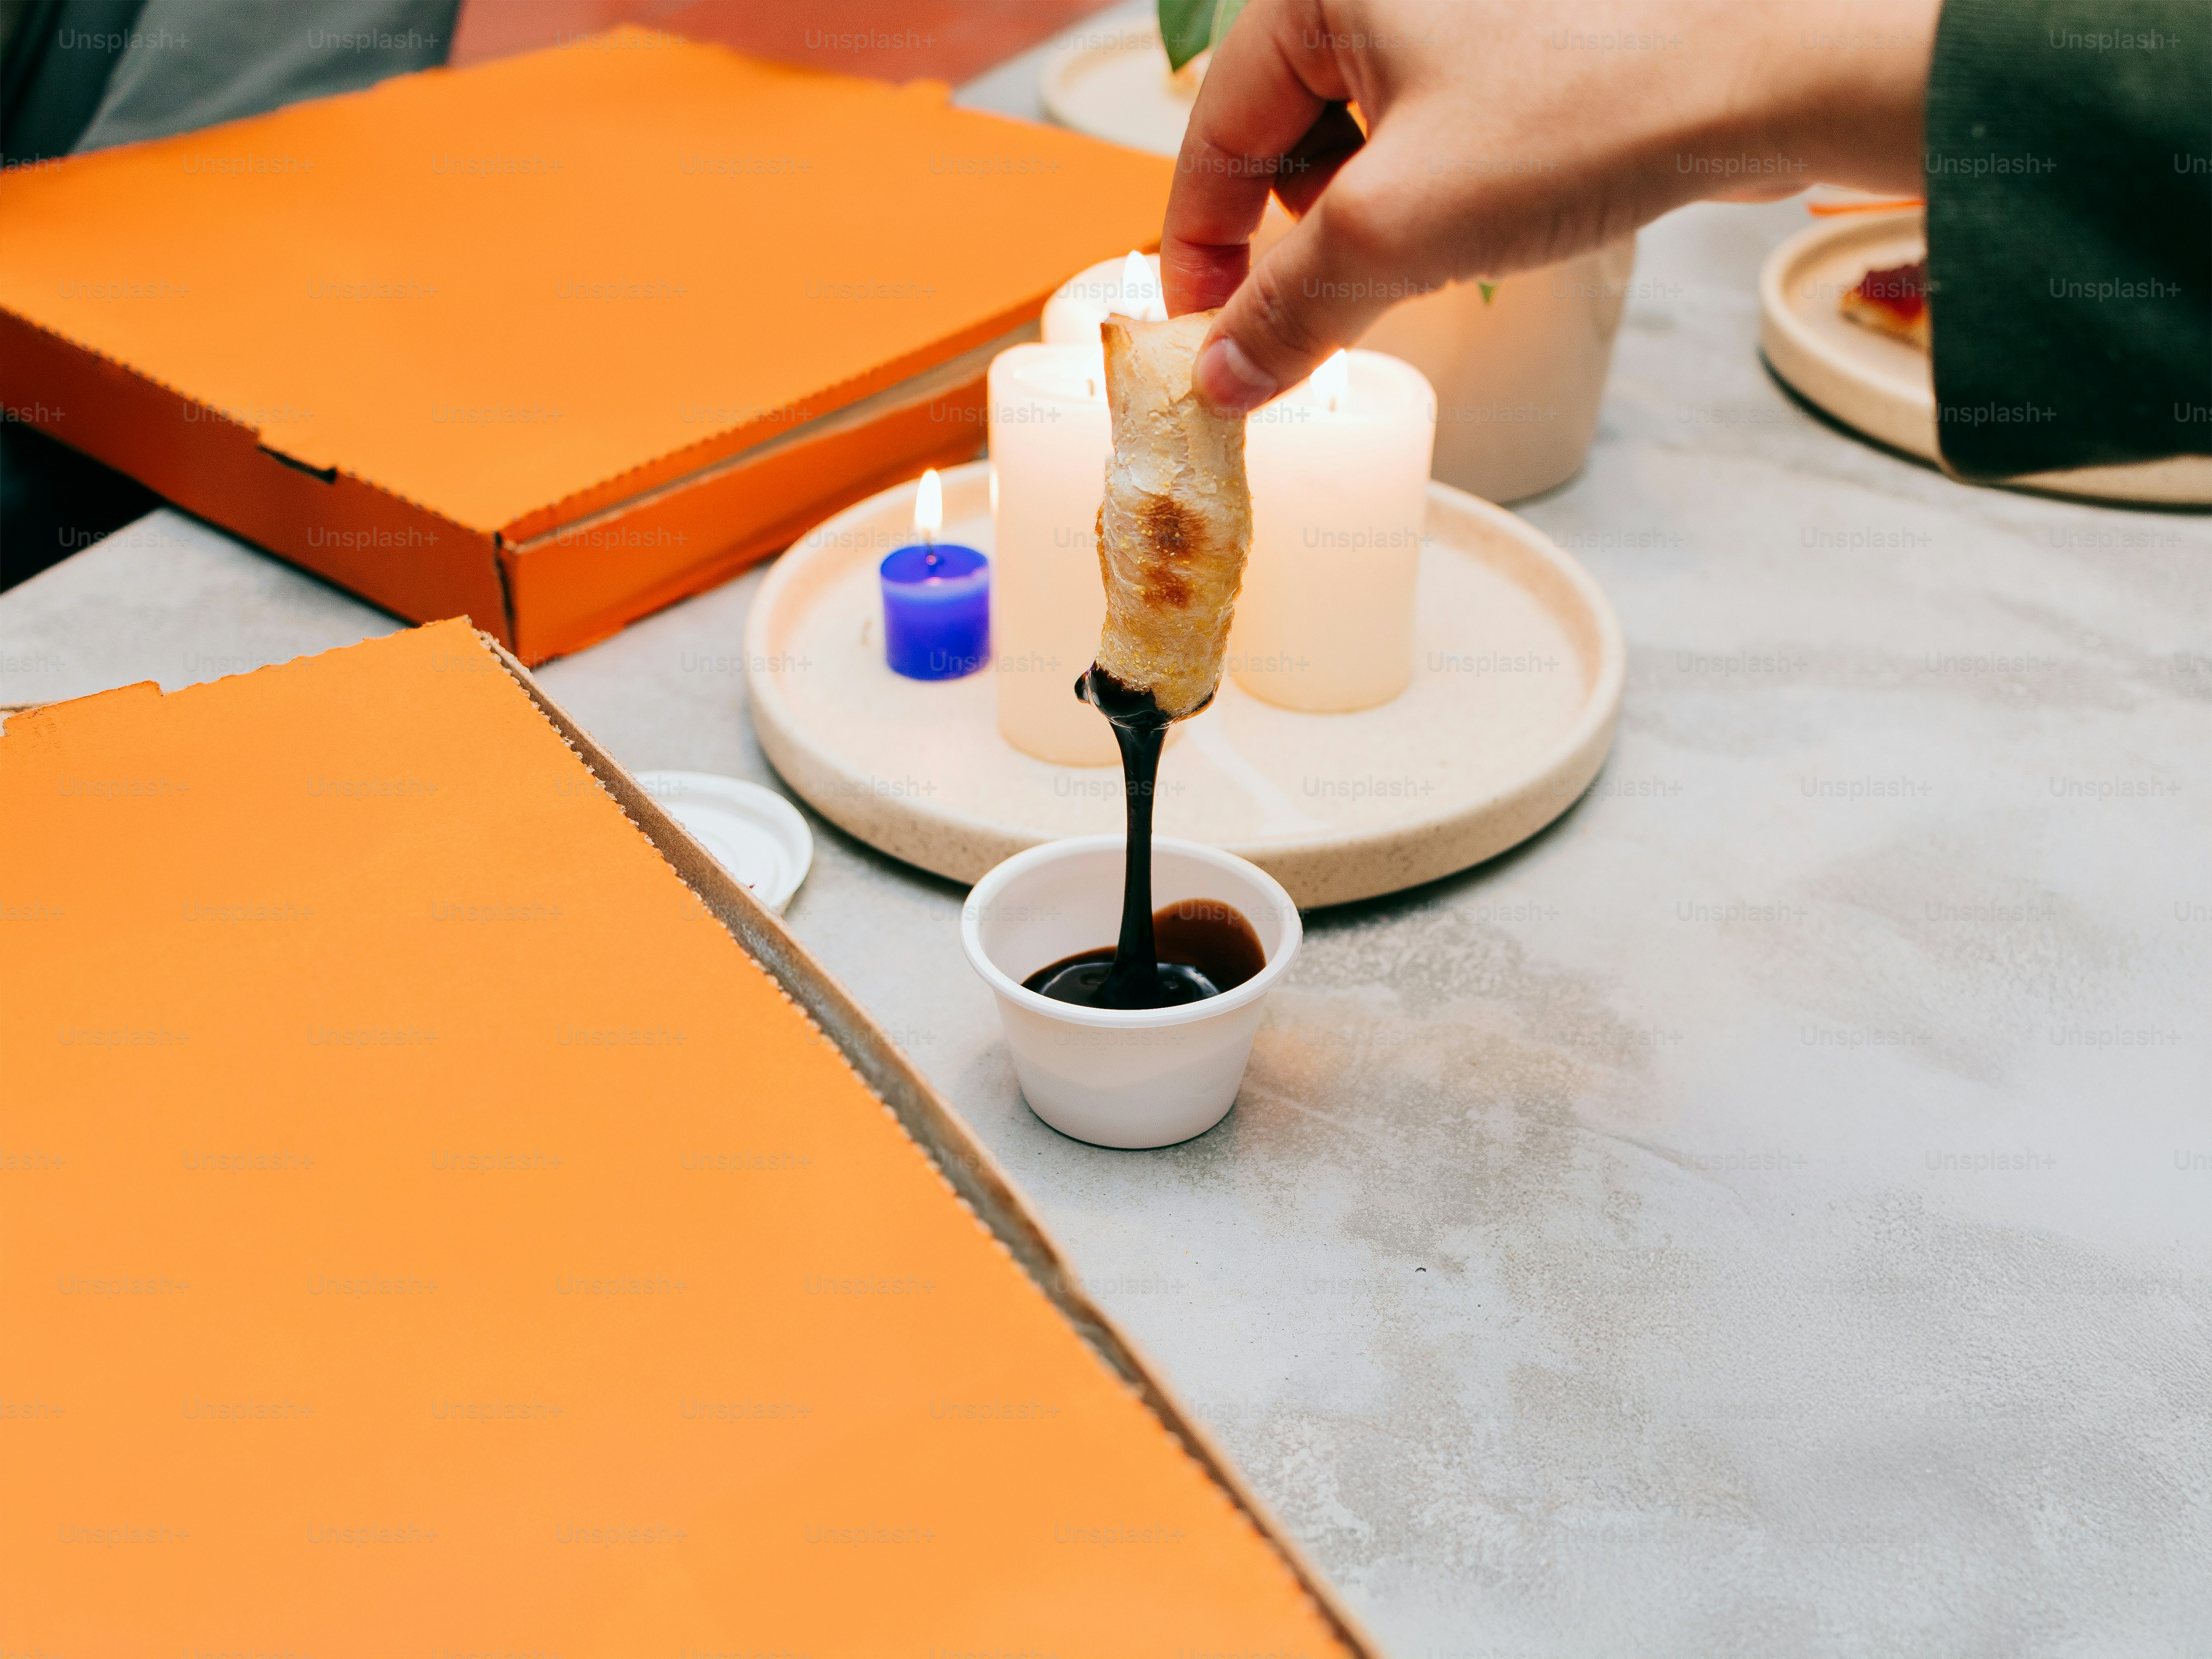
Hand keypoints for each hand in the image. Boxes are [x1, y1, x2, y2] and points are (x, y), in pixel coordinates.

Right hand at [1164, 0, 1938, 407]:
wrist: (1761, 80)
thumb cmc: (1581, 113)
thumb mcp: (1396, 230)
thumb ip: (1286, 311)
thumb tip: (1216, 380)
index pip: (1214, 131)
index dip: (1199, 248)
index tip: (1203, 338)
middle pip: (1278, 140)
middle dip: (1288, 241)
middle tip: (1308, 320)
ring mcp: (1453, 18)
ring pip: (1355, 148)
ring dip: (1361, 228)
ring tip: (1410, 265)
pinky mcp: (1516, 55)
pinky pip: (1426, 141)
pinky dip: (1422, 205)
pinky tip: (1465, 237)